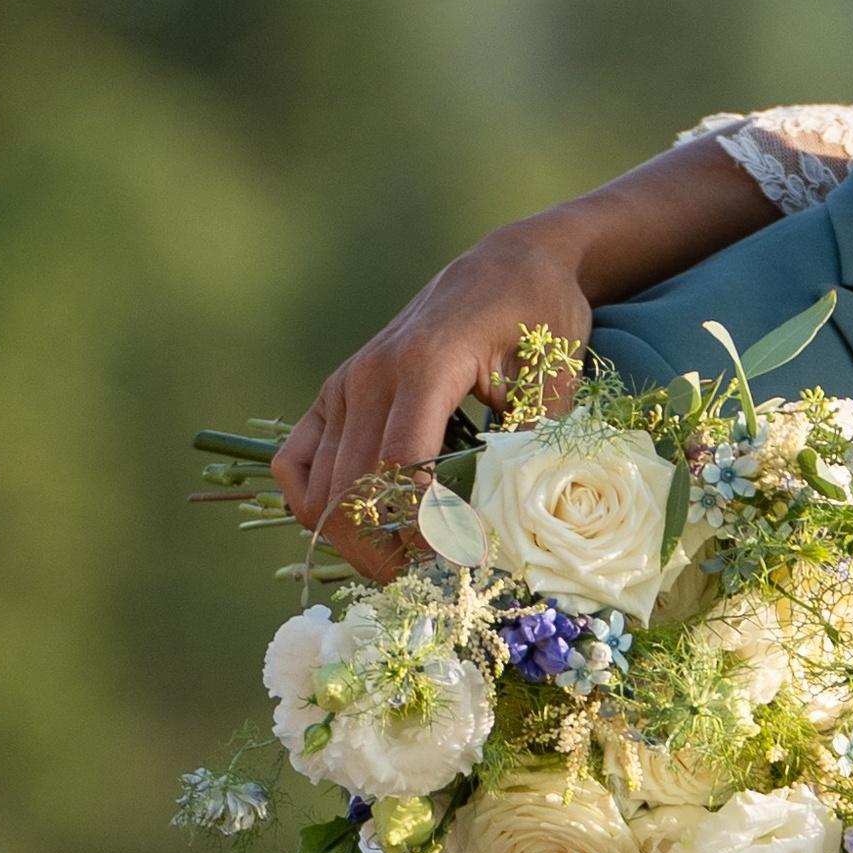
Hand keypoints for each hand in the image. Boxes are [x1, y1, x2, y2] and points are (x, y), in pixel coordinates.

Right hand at [273, 215, 594, 579]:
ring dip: (352, 538)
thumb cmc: (540, 317)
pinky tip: (361, 529)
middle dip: (386, 549)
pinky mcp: (335, 394)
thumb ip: (533, 442)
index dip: (419, 526)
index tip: (456, 565)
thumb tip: (519, 523)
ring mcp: (345, 384)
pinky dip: (317, 505)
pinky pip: (298, 462)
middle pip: (350, 487)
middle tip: (431, 586)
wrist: (508, 265)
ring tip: (403, 567)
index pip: (398, 465)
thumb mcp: (554, 375)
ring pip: (318, 485)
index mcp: (425, 364)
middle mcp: (369, 375)